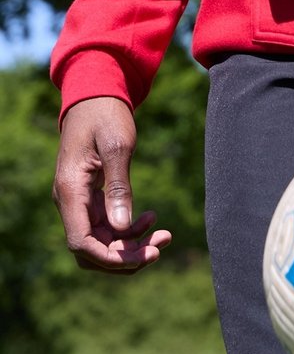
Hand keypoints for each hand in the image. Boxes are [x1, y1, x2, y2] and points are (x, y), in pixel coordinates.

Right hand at [53, 96, 171, 273]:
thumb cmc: (105, 115)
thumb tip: (122, 228)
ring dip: (131, 245)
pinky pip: (107, 226)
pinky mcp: (91, 197)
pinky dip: (128, 229)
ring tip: (164, 235)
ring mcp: (79, 201)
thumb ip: (119, 187)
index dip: (112, 258)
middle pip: (92, 249)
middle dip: (126, 256)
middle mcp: (69, 201)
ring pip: (101, 241)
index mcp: (70, 191)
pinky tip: (151, 218)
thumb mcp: (117, 147)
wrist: (96, 95)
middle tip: (161, 247)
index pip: (82, 243)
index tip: (147, 256)